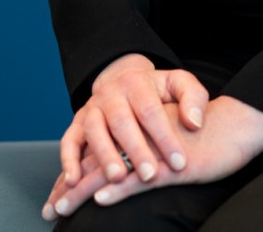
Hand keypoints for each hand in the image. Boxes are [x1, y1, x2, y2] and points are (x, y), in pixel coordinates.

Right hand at [42, 54, 208, 219]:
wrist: (125, 82)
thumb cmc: (157, 91)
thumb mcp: (178, 84)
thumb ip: (193, 98)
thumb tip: (194, 122)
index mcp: (137, 83)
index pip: (151, 111)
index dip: (165, 137)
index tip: (179, 162)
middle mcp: (111, 94)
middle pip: (122, 121)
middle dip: (136, 149)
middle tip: (150, 174)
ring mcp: (92, 108)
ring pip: (94, 130)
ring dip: (104, 155)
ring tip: (118, 178)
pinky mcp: (77, 123)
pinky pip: (69, 140)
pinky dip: (68, 159)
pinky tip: (74, 180)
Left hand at [43, 96, 262, 218]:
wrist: (238, 125)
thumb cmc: (208, 135)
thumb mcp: (175, 138)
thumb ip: (151, 148)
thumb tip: (126, 170)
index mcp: (139, 132)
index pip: (102, 151)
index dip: (79, 172)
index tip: (58, 194)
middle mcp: (142, 140)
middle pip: (99, 162)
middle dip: (72, 187)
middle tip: (51, 210)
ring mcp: (156, 153)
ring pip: (114, 171)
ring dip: (85, 191)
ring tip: (63, 207)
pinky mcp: (173, 166)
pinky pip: (141, 178)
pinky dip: (120, 188)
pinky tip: (102, 198)